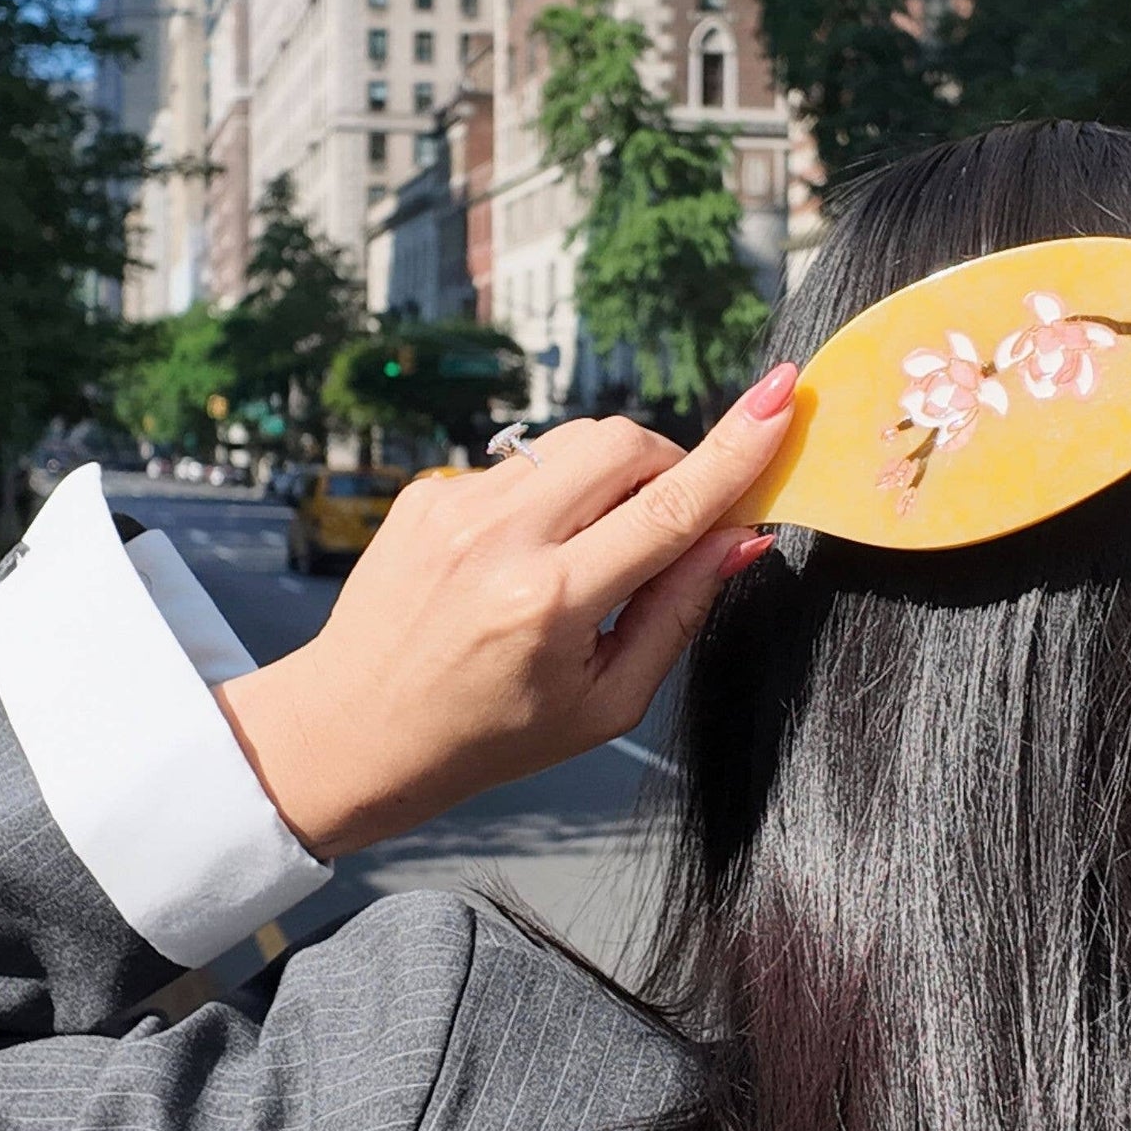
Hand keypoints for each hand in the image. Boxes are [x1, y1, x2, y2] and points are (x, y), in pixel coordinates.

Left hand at [214, 366, 796, 858]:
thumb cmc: (490, 734)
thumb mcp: (606, 702)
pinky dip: (549, 499)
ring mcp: (454, 506)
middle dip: (668, 466)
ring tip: (586, 555)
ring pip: (573, 443)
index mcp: (550, 603)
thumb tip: (741, 536)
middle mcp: (500, 540)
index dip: (735, 450)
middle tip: (666, 527)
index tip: (778, 396)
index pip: (668, 508)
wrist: (352, 730)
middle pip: (623, 444)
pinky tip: (520, 562)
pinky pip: (522, 465)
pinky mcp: (428, 493)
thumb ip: (679, 611)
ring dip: (609, 481)